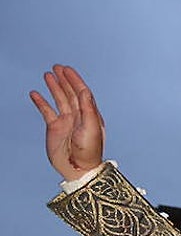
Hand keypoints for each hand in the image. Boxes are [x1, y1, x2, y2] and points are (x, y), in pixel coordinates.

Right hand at [30, 65, 105, 180]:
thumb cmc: (89, 150)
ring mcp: (66, 121)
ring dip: (54, 87)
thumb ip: (88, 108)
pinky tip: (35, 93)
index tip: (67, 69)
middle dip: (65, 80)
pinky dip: (41, 102)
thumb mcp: (91, 127)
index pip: (82, 93)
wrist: (79, 168)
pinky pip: (47, 111)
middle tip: (57, 67)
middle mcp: (79, 116)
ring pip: (59, 99)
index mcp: (90, 115)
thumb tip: (84, 90)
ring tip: (48, 75)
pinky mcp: (55, 128)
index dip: (75, 80)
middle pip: (71, 93)